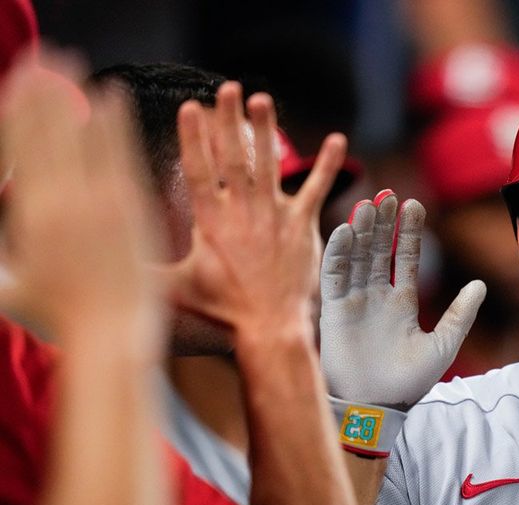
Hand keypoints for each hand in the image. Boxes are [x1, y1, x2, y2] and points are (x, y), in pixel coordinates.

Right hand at [0, 55, 162, 345]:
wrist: (111, 337)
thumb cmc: (57, 317)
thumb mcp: (6, 283)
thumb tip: (1, 203)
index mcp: (30, 216)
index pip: (20, 148)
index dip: (18, 110)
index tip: (17, 83)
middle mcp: (65, 204)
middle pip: (50, 133)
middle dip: (44, 93)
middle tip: (43, 60)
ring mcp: (103, 205)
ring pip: (87, 137)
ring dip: (78, 99)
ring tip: (73, 68)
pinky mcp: (134, 211)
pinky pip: (123, 157)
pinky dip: (116, 126)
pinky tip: (113, 100)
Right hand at [167, 82, 346, 341]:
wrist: (269, 326)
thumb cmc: (222, 309)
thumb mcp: (175, 288)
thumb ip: (145, 269)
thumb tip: (106, 266)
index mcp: (210, 221)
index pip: (199, 170)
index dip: (195, 138)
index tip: (191, 107)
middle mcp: (242, 212)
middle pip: (234, 157)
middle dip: (229, 121)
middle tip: (228, 88)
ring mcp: (274, 216)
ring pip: (270, 164)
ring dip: (267, 129)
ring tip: (262, 98)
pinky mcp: (302, 225)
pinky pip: (317, 189)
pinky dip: (326, 164)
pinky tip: (337, 139)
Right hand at [319, 192, 485, 406]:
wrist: (375, 406)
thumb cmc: (409, 382)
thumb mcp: (443, 345)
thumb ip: (461, 314)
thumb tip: (481, 284)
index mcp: (403, 303)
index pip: (407, 258)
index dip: (409, 233)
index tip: (413, 205)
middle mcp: (377, 296)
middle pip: (380, 250)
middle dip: (384, 223)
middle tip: (389, 195)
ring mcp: (354, 301)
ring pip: (357, 257)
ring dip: (362, 231)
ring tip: (369, 204)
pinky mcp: (333, 310)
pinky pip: (334, 276)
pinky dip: (337, 253)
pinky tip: (344, 230)